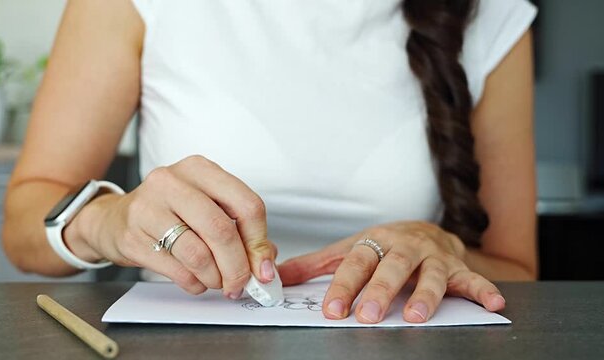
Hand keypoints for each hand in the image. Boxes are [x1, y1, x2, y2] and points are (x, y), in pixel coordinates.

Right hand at [71, 155, 276, 297]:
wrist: (115, 219)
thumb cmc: (169, 212)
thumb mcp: (207, 207)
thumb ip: (240, 229)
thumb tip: (265, 261)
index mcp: (200, 169)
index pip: (246, 204)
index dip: (259, 241)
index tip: (264, 267)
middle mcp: (173, 182)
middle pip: (222, 230)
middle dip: (238, 267)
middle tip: (241, 284)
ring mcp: (149, 207)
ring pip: (199, 254)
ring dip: (215, 278)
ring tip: (216, 281)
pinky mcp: (133, 236)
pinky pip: (177, 270)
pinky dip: (194, 283)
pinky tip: (196, 280)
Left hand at [277, 221, 504, 322]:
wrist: (424, 231)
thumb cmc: (382, 245)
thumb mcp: (349, 250)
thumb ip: (315, 265)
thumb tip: (277, 276)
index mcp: (374, 242)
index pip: (355, 264)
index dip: (343, 287)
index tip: (331, 310)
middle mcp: (404, 247)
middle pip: (391, 267)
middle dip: (380, 291)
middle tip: (369, 315)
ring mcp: (433, 256)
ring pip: (431, 274)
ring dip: (426, 295)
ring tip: (416, 316)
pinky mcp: (459, 267)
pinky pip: (474, 278)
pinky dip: (484, 289)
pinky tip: (493, 304)